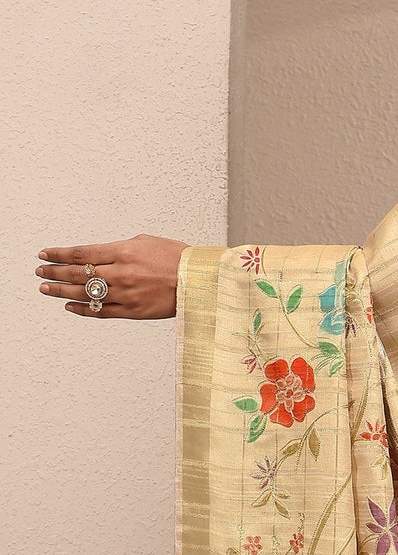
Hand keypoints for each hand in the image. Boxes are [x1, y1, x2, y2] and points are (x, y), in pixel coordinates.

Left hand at [34, 234, 188, 319]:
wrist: (199, 281)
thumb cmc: (177, 259)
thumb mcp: (145, 242)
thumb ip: (120, 248)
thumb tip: (101, 254)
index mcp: (123, 252)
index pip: (81, 253)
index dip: (59, 254)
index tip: (45, 254)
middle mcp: (120, 273)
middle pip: (77, 273)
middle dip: (54, 272)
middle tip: (40, 271)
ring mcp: (125, 294)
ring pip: (85, 293)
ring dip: (61, 290)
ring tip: (46, 288)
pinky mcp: (132, 311)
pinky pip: (101, 312)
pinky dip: (82, 309)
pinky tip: (69, 305)